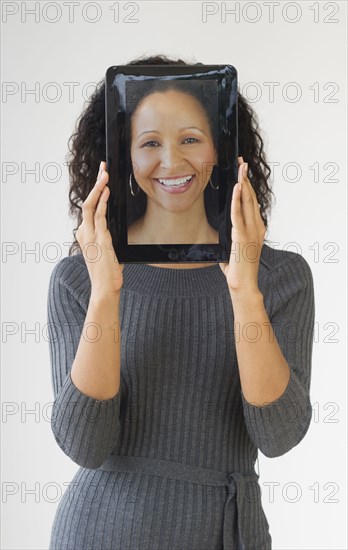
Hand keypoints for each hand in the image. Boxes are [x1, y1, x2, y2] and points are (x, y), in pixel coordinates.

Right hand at [76, 161, 123, 297]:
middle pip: (87, 202)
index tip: (102, 179)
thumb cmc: (107, 273)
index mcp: (85, 235)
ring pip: (90, 205)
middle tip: (103, 168)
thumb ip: (108, 240)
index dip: (95, 192)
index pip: (89, 208)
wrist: (105, 288)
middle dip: (95, 183)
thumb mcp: (107, 252)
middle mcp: (84, 233)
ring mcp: (90, 236)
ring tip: (105, 174)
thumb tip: (114, 232)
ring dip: (98, 187)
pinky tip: (107, 191)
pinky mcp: (99, 239)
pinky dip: (102, 201)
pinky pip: (99, 215)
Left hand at [219, 156, 265, 293]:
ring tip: (241, 167)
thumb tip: (220, 232)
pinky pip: (238, 214)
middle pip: (251, 197)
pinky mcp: (242, 236)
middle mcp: (257, 227)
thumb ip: (230, 238)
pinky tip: (236, 187)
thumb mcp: (233, 249)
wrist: (243, 284)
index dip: (247, 185)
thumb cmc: (238, 270)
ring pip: (247, 201)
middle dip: (246, 178)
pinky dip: (237, 199)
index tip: (243, 172)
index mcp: (257, 229)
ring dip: (243, 182)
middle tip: (242, 162)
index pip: (252, 202)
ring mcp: (252, 231)